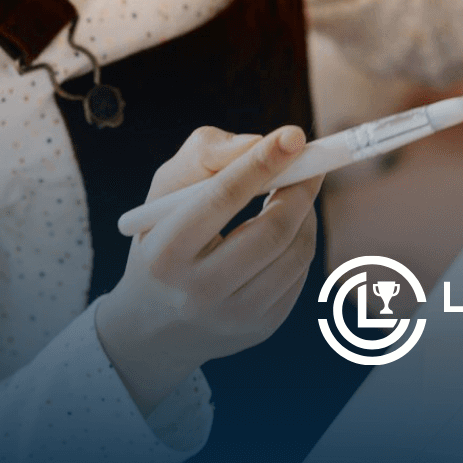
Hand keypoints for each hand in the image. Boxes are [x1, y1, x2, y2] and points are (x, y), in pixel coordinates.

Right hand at [94, 125, 320, 415]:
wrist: (153, 324)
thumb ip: (208, 155)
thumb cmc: (163, 236)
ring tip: (295, 193)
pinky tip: (286, 228)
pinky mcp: (261, 327)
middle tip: (310, 162)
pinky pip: (300, 273)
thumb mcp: (165, 191)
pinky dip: (302, 240)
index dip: (262, 162)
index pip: (221, 198)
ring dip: (306, 212)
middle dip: (300, 188)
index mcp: (165, 252)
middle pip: (270, 231)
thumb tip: (266, 143)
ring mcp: (233, 317)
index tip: (295, 135)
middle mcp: (197, 292)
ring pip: (295, 253)